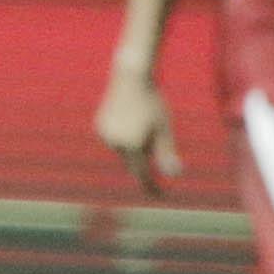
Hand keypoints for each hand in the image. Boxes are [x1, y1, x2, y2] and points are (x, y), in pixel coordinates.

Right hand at [95, 69, 180, 194]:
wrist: (130, 77)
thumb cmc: (153, 102)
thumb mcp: (164, 129)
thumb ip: (166, 153)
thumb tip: (175, 175)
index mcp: (133, 145)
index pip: (142, 174)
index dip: (151, 186)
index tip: (160, 196)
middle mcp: (115, 143)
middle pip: (132, 160)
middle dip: (144, 156)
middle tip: (155, 135)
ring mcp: (105, 134)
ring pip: (123, 150)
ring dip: (133, 145)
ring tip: (143, 121)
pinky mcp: (98, 125)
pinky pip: (114, 139)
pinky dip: (124, 136)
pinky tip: (131, 118)